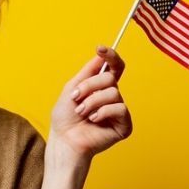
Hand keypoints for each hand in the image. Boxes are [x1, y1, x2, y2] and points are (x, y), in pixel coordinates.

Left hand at [49, 45, 132, 160]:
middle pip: (110, 78)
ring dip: (92, 102)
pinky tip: (93, 120)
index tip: (100, 49)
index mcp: (101, 88)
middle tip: (76, 99)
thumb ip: (87, 72)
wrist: (64, 139)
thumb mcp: (72, 89)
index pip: (114, 67)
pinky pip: (119, 108)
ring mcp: (119, 111)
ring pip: (113, 92)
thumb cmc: (65, 118)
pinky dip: (102, 112)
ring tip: (82, 113)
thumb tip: (100, 56)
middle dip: (89, 87)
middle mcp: (112, 98)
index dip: (111, 56)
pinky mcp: (124, 125)